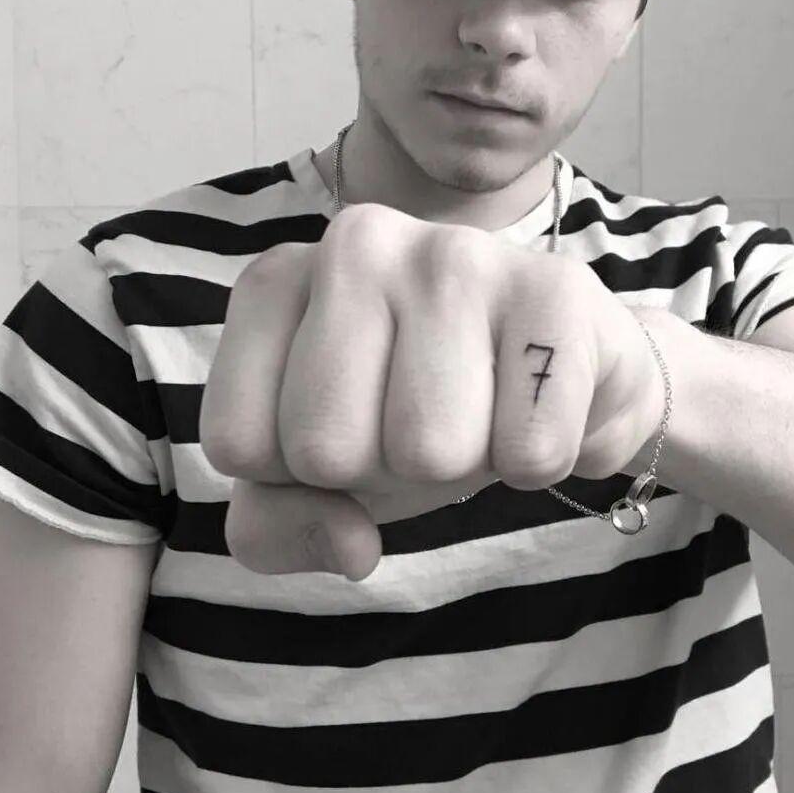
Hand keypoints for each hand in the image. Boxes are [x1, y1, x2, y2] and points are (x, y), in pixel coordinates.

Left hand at [199, 202, 665, 580]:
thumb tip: (350, 547)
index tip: (350, 426)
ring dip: (465, 465)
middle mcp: (357, 245)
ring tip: (482, 409)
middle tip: (422, 420)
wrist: (554, 369)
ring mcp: (458, 255)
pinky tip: (538, 406)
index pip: (239, 444)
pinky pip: (528, 450)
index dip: (299, 474)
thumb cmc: (417, 409)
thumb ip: (274, 526)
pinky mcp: (554, 288)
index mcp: (278, 282)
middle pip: (326, 450)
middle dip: (381, 470)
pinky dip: (539, 461)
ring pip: (427, 452)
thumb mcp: (316, 475)